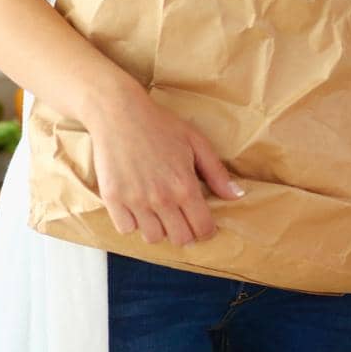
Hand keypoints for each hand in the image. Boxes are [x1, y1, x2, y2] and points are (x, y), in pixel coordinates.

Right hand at [87, 79, 244, 246]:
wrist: (119, 113)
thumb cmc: (159, 124)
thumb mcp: (195, 142)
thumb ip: (216, 172)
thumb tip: (237, 195)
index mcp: (184, 186)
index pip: (203, 228)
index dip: (206, 230)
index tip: (202, 223)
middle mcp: (161, 198)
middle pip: (180, 239)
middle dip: (185, 231)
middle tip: (180, 216)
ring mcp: (135, 201)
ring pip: (153, 237)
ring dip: (159, 228)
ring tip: (158, 210)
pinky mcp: (113, 200)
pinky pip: (127, 229)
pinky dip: (133, 222)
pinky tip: (137, 205)